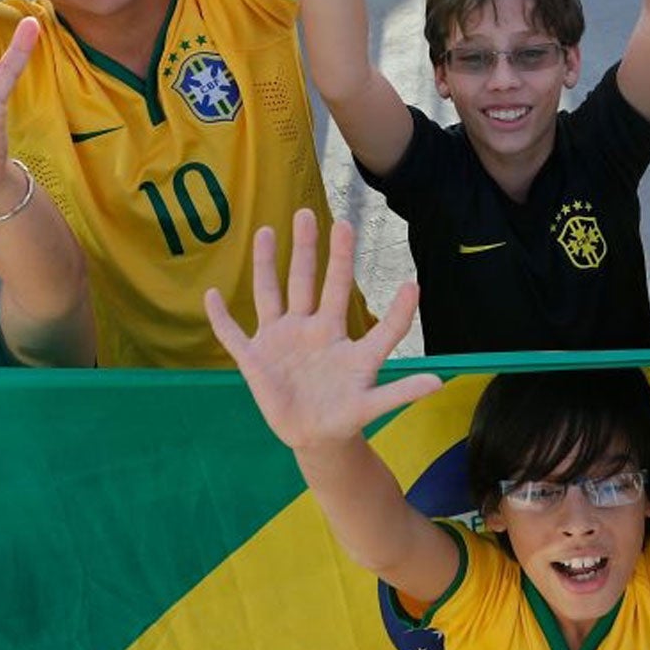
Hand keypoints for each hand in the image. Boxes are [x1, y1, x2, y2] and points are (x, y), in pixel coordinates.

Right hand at [208, 209, 435, 450]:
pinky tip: (210, 294)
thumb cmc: (344, 414)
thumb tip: (438, 384)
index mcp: (340, 338)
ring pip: (271, 294)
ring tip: (268, 230)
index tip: (407, 279)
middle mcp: (311, 329)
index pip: (360, 311)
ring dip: (267, 264)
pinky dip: (220, 318)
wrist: (315, 437)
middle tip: (311, 213)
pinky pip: (232, 335)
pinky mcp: (254, 360)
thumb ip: (399, 392)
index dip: (381, 298)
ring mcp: (281, 340)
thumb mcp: (371, 405)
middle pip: (310, 283)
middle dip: (310, 249)